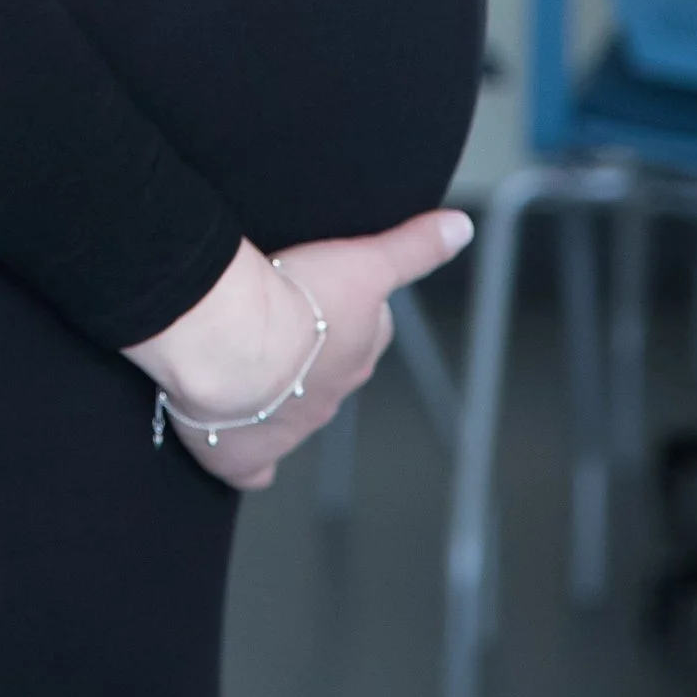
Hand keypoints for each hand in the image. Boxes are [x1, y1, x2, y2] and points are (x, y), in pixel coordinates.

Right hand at [122, 209, 471, 493]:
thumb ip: (412, 248)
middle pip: (329, 372)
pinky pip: (254, 467)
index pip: (370, 332)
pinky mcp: (247, 455)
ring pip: (291, 414)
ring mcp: (288, 428)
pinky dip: (247, 459)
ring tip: (246, 365)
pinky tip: (236, 446)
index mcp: (356, 354)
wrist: (235, 342)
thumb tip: (461, 229)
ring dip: (273, 395)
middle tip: (279, 320)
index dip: (352, 311)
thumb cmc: (294, 300)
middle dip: (311, 352)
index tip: (329, 292)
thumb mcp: (365, 261)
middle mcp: (328, 395)